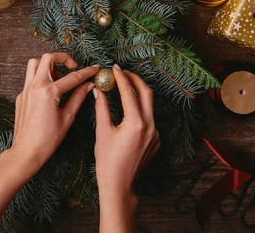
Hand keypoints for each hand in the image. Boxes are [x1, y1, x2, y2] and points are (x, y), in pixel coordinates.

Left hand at [5, 53, 99, 176]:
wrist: (26, 151)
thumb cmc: (48, 139)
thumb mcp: (67, 118)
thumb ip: (78, 97)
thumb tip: (88, 85)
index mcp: (49, 92)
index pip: (72, 77)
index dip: (86, 71)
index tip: (95, 68)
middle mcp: (35, 86)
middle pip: (48, 58)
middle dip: (63, 58)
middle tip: (73, 67)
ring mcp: (25, 90)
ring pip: (34, 64)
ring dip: (48, 65)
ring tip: (59, 78)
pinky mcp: (21, 96)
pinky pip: (30, 78)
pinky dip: (41, 78)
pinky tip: (50, 92)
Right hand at [94, 65, 159, 205]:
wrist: (119, 185)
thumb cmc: (107, 161)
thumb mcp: (103, 131)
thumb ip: (102, 108)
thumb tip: (98, 91)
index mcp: (136, 122)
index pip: (130, 92)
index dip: (122, 77)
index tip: (114, 68)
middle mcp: (150, 126)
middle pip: (147, 93)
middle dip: (135, 80)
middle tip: (123, 72)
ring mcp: (155, 134)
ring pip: (149, 106)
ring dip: (138, 94)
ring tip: (124, 87)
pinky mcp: (155, 140)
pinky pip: (149, 119)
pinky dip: (140, 109)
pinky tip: (128, 109)